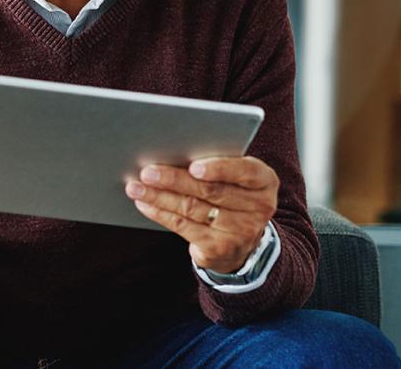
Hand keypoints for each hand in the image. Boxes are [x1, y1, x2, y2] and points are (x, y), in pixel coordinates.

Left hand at [125, 157, 279, 272]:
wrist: (242, 242)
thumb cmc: (231, 197)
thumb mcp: (235, 179)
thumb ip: (215, 165)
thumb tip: (170, 152)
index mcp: (264, 181)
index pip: (244, 171)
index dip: (218, 168)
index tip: (193, 166)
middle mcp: (258, 207)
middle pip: (209, 190)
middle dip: (174, 179)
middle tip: (147, 171)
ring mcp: (240, 231)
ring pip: (192, 208)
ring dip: (159, 196)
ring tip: (136, 186)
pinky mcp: (218, 248)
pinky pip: (183, 226)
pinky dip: (160, 213)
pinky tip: (144, 204)